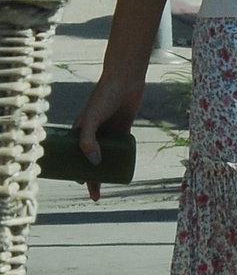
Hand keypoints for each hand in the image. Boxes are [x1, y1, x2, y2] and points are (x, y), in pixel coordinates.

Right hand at [74, 74, 144, 201]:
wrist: (125, 80)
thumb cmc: (104, 97)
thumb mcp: (91, 119)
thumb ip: (88, 140)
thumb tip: (94, 164)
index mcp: (78, 131)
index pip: (73, 156)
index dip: (74, 171)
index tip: (79, 184)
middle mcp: (92, 134)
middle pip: (90, 160)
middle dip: (91, 178)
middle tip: (96, 194)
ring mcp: (108, 133)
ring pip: (106, 157)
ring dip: (106, 172)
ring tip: (109, 187)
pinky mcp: (123, 130)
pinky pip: (121, 150)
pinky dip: (120, 161)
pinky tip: (123, 172)